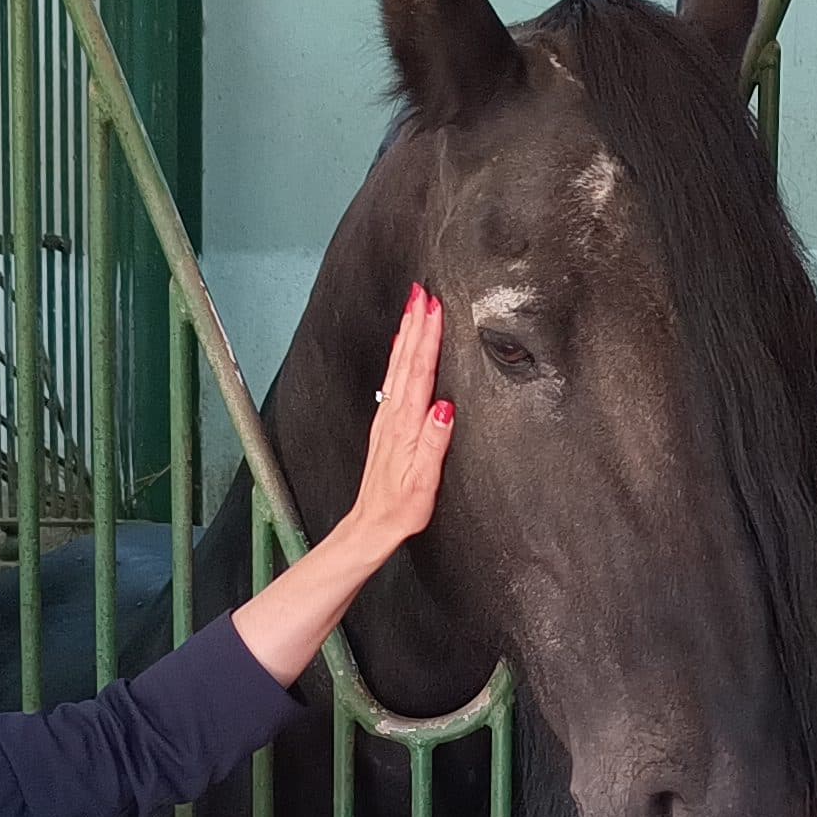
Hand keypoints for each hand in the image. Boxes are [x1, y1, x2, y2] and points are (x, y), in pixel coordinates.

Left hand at [338, 284, 453, 556]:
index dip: (428, 337)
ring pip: (397, 366)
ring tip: (414, 307)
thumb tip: (444, 406)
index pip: (419, 371)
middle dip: (415, 324)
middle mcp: (393, 416)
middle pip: (406, 360)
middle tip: (422, 291)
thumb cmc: (402, 507)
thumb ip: (434, 442)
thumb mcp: (424, 482)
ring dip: (406, 334)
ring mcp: (387, 418)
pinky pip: (393, 379)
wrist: (371, 525)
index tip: (434, 306)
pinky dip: (399, 356)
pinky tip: (402, 348)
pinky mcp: (386, 425)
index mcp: (406, 425)